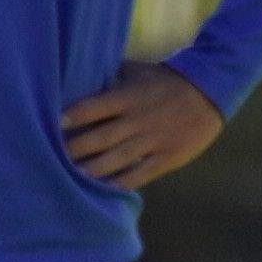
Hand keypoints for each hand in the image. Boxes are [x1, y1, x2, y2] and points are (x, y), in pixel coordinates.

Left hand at [62, 62, 224, 188]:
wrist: (209, 94)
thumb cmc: (167, 81)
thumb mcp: (139, 71)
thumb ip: (112, 74)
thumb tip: (80, 71)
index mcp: (129, 97)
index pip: (94, 107)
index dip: (72, 117)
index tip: (53, 125)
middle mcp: (138, 120)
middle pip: (101, 138)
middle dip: (76, 149)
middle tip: (52, 157)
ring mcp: (153, 140)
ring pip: (118, 159)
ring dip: (94, 170)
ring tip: (72, 177)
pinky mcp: (166, 157)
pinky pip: (141, 174)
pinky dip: (123, 183)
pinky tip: (106, 190)